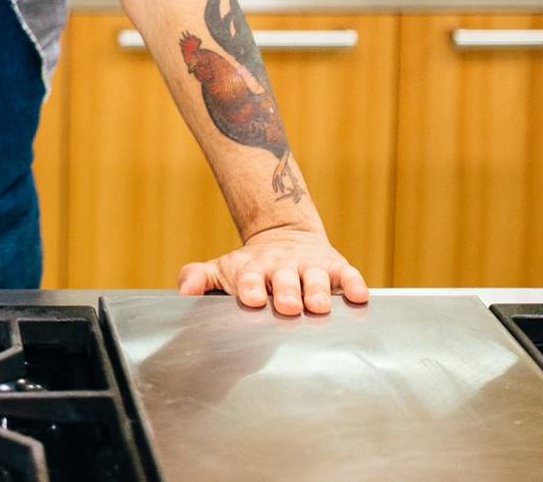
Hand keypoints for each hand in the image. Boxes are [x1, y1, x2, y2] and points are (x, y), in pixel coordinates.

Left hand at [178, 226, 369, 315]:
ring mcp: (310, 266)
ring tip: (320, 306)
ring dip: (318, 291)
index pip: (251, 278)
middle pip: (286, 280)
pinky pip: (348, 275)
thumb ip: (200, 278)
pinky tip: (359, 296)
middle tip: (287, 305)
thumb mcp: (223, 269)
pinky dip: (353, 284)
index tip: (251, 298)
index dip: (251, 286)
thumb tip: (183, 290)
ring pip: (316, 278)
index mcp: (254, 269)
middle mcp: (283, 267)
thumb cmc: (251, 266)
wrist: (284, 236)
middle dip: (287, 292)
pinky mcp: (335, 267)